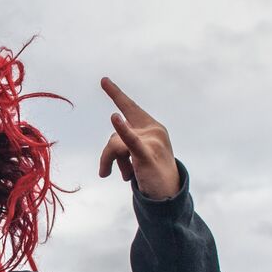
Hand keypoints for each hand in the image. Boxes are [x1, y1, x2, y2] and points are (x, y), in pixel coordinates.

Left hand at [97, 78, 179, 199]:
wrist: (167, 192)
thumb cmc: (150, 170)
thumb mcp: (133, 153)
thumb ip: (119, 144)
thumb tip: (108, 150)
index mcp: (149, 126)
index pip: (129, 107)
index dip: (116, 94)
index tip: (103, 80)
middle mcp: (152, 129)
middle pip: (113, 135)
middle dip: (106, 156)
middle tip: (105, 173)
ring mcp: (152, 142)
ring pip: (114, 144)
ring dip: (109, 163)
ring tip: (121, 177)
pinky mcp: (148, 156)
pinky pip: (131, 142)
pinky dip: (124, 131)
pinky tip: (115, 118)